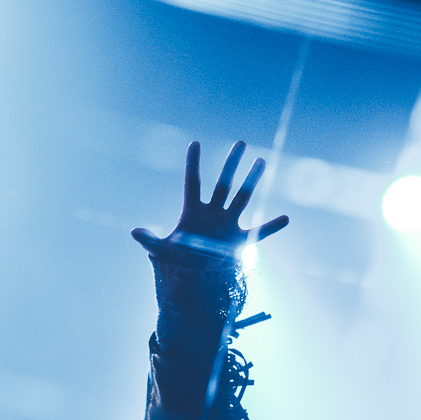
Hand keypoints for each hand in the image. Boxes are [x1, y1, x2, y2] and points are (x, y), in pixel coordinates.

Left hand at [132, 141, 289, 257]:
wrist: (192, 276)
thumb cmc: (176, 259)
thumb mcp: (161, 250)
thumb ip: (149, 240)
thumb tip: (134, 231)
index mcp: (192, 211)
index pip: (193, 181)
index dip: (193, 163)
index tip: (195, 143)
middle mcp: (212, 212)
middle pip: (223, 183)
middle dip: (231, 164)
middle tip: (240, 143)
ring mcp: (227, 224)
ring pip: (242, 198)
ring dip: (252, 181)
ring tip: (261, 161)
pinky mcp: (238, 241)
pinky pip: (259, 232)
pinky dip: (272, 227)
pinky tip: (286, 218)